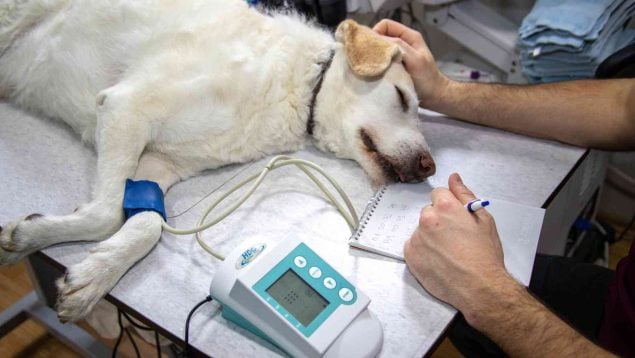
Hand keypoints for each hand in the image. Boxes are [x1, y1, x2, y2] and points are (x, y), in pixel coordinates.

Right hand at [373, 19, 449, 106]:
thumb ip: (399, 47)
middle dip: (374, 46)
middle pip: (380, 36)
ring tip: (373, 67)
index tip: (372, 48)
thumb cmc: (427, 79)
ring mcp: (398, 55)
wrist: (433, 97)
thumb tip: (379, 40)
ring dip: (375, 57)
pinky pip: (381, 61)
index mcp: (409, 36)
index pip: (385, 25)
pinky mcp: (394, 66)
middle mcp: (402, 43)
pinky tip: (376, 73)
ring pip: (380, 49)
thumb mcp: (415, 60)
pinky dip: (377, 65)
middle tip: (371, 59)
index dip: (376, 33)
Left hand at [404, 173, 518, 322]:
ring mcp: (416, 238)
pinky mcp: (410, 255)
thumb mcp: (483, 220)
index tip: (456, 219)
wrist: (479, 287)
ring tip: (448, 253)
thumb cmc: (485, 255)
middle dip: (439, 221)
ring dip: (430, 237)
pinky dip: (423, 251)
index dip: (449, 206)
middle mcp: (427, 219)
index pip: (438, 195)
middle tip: (455, 238)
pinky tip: (438, 260)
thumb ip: (464, 195)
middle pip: (429, 212)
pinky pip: (414, 246)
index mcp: (445, 207)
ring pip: (421, 230)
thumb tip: (453, 178)